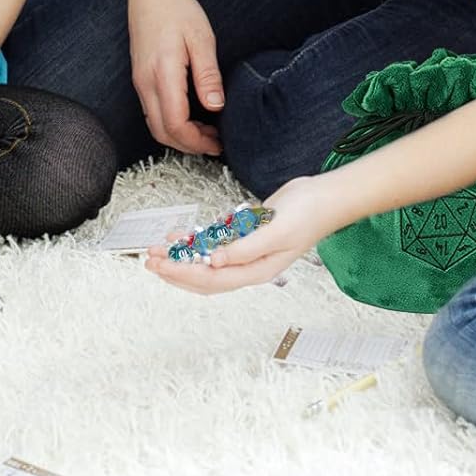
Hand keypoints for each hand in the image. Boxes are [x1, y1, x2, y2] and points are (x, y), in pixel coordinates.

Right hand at [127, 0, 223, 155]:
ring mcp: (139, 82)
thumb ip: (208, 74)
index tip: (217, 142)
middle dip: (188, 145)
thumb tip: (216, 105)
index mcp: (162, 73)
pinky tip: (191, 116)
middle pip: (161, 132)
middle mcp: (145, 82)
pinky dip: (171, 123)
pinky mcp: (140, 79)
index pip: (175, 123)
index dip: (196, 141)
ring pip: (155, 125)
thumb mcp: (201, 38)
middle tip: (215, 144)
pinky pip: (152, 112)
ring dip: (179, 136)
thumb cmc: (176, 10)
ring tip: (207, 132)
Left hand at [144, 175, 338, 293]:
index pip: (212, 279)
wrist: (325, 197)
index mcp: (257, 271)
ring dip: (182, 253)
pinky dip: (197, 239)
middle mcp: (249, 265)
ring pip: (206, 259)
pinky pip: (215, 241)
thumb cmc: (307, 214)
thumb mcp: (276, 231)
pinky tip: (180, 232)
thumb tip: (214, 262)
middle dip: (175, 268)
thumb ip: (244, 249)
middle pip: (204, 275)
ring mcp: (247, 250)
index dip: (183, 273)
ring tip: (159, 246)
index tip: (161, 264)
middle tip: (150, 258)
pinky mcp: (246, 234)